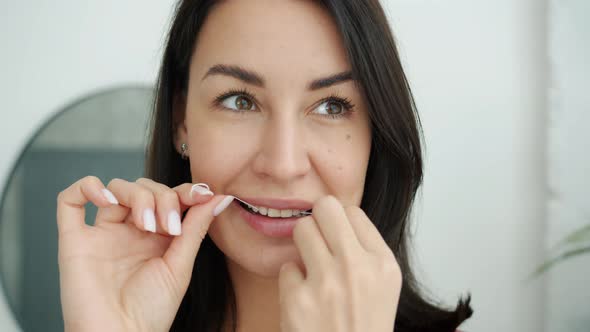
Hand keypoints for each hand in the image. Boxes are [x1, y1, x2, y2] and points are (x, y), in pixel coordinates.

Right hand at [56, 176, 230, 331]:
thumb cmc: (150, 313)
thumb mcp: (181, 266)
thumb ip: (196, 228)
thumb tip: (220, 197)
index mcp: (156, 237)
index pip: (169, 197)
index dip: (184, 191)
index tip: (202, 195)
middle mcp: (129, 232)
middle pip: (143, 188)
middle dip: (162, 198)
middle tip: (170, 227)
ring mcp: (102, 234)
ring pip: (115, 188)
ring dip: (137, 196)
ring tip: (147, 225)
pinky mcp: (75, 241)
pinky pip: (70, 201)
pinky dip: (87, 186)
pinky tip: (106, 198)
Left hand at [278, 196, 401, 331]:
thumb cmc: (363, 325)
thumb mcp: (383, 286)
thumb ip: (365, 250)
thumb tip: (336, 215)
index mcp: (383, 264)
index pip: (353, 211)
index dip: (341, 225)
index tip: (338, 242)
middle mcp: (358, 268)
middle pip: (326, 207)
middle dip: (318, 221)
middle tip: (318, 242)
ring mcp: (327, 283)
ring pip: (302, 228)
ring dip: (303, 247)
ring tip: (312, 270)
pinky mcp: (298, 300)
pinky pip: (286, 267)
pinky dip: (292, 282)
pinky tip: (305, 301)